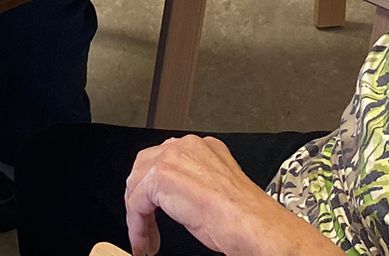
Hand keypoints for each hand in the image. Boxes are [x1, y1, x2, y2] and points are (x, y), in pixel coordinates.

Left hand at [125, 134, 319, 255]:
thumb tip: (179, 200)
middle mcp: (187, 146)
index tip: (156, 212)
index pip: (167, 160)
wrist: (252, 225)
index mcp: (204, 148)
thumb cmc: (244, 218)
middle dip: (141, 197)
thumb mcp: (217, 192)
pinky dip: (137, 226)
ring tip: (145, 240)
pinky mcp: (160, 175)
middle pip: (145, 166)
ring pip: (137, 184)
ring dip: (138, 215)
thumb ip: (195, 185)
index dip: (156, 190)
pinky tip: (145, 242)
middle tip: (145, 225)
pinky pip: (136, 202)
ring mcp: (173, 157)